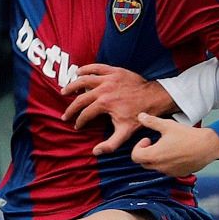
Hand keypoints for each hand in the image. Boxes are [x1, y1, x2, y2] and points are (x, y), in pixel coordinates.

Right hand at [61, 64, 179, 155]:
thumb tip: (96, 152)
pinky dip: (86, 68)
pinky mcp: (114, 71)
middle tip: (65, 115)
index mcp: (104, 104)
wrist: (154, 98)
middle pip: (80, 98)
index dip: (79, 122)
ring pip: (84, 80)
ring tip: (64, 91)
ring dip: (72, 86)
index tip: (77, 126)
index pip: (85, 114)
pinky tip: (79, 72)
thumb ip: (110, 144)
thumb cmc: (139, 115)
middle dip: (71, 108)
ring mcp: (108, 78)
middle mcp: (103, 90)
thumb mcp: (125, 132)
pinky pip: (96, 67)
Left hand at [129, 113, 218, 176]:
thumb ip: (152, 122)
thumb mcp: (168, 125)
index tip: (148, 139)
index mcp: (154, 155)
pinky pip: (167, 170)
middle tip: (155, 143)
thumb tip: (140, 116)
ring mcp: (169, 172)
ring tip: (167, 146)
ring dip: (156, 158)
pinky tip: (176, 153)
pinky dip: (167, 163)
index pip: (135, 156)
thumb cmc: (188, 136)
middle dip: (146, 153)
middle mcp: (160, 167)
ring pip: (155, 167)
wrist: (207, 146)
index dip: (138, 147)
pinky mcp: (178, 174)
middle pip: (143, 163)